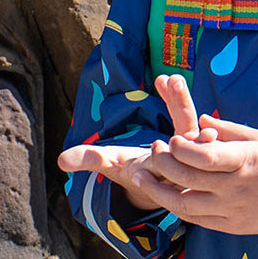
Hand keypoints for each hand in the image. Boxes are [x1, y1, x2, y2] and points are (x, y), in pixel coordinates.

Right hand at [57, 74, 206, 212]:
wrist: (158, 180)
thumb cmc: (134, 172)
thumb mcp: (112, 166)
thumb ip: (90, 161)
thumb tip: (62, 161)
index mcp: (159, 174)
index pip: (164, 167)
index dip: (164, 156)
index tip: (155, 143)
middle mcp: (180, 162)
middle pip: (186, 141)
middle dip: (180, 111)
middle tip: (174, 82)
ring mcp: (190, 149)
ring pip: (191, 126)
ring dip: (181, 101)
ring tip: (172, 79)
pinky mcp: (195, 137)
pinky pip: (193, 117)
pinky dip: (181, 100)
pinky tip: (169, 81)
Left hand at [135, 107, 257, 235]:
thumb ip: (227, 129)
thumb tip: (198, 119)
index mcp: (244, 161)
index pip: (201, 156)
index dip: (179, 147)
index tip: (171, 138)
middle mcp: (236, 188)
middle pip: (186, 178)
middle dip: (162, 163)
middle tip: (153, 149)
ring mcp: (233, 210)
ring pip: (184, 204)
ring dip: (157, 190)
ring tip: (141, 177)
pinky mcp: (232, 226)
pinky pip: (196, 219)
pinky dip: (176, 208)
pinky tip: (165, 196)